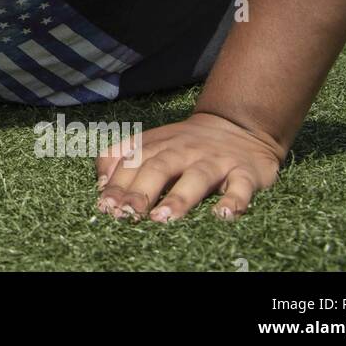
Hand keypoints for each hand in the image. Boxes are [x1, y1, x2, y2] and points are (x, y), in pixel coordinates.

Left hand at [95, 111, 285, 222]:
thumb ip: (121, 157)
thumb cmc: (184, 144)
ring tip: (163, 218)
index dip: (117, 184)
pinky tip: (223, 215)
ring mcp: (215, 162)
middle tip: (128, 214)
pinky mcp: (245, 173)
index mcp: (158, 145)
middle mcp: (184, 152)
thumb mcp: (150, 143)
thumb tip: (100, 183)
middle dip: (141, 191)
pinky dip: (234, 201)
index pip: (132, 162)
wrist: (237, 126)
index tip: (105, 205)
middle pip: (159, 168)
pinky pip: (241, 187)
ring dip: (179, 198)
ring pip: (196, 177)